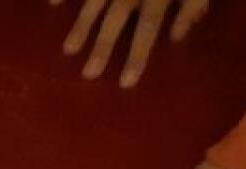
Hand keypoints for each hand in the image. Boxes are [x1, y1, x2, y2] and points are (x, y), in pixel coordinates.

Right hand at [56, 0, 209, 87]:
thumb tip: (177, 36)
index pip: (148, 28)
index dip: (137, 55)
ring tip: (69, 50)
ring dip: (81, 25)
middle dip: (102, 46)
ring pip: (94, 0)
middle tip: (89, 75)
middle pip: (115, 19)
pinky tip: (53, 4)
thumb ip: (192, 5)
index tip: (125, 83)